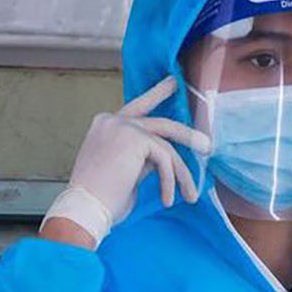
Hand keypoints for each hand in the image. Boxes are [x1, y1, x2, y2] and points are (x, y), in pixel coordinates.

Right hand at [40, 76, 210, 247]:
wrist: (85, 209)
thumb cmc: (103, 198)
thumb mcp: (126, 170)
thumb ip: (143, 156)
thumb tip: (165, 155)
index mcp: (106, 126)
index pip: (137, 107)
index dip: (157, 94)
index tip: (173, 83)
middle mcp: (112, 121)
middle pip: (161, 123)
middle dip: (187, 135)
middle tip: (207, 144)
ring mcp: (123, 127)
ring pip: (167, 146)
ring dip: (182, 174)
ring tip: (192, 195)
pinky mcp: (134, 139)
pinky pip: (166, 160)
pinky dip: (170, 182)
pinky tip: (166, 200)